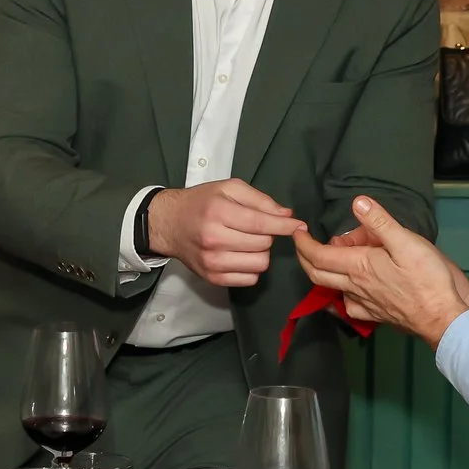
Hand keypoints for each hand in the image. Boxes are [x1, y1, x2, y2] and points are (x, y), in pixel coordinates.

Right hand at [145, 180, 305, 286]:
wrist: (168, 223)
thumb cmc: (201, 202)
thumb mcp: (228, 188)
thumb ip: (259, 199)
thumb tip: (286, 214)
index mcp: (218, 212)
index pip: (261, 224)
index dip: (284, 225)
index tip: (299, 225)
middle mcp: (214, 239)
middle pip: (264, 244)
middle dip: (268, 235)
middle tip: (257, 228)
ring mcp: (213, 262)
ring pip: (260, 264)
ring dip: (261, 253)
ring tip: (248, 242)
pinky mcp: (213, 278)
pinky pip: (250, 279)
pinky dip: (252, 268)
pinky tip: (242, 256)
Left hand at [292, 196, 468, 344]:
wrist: (443, 318)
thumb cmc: (427, 278)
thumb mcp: (407, 242)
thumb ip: (380, 222)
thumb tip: (357, 203)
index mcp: (358, 267)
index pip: (318, 255)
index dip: (303, 243)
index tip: (297, 231)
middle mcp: (354, 287)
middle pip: (317, 274)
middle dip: (306, 257)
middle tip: (306, 242)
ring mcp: (363, 304)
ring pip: (332, 288)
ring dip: (327, 271)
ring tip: (340, 256)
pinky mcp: (375, 316)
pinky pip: (349, 304)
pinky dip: (342, 292)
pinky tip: (350, 289)